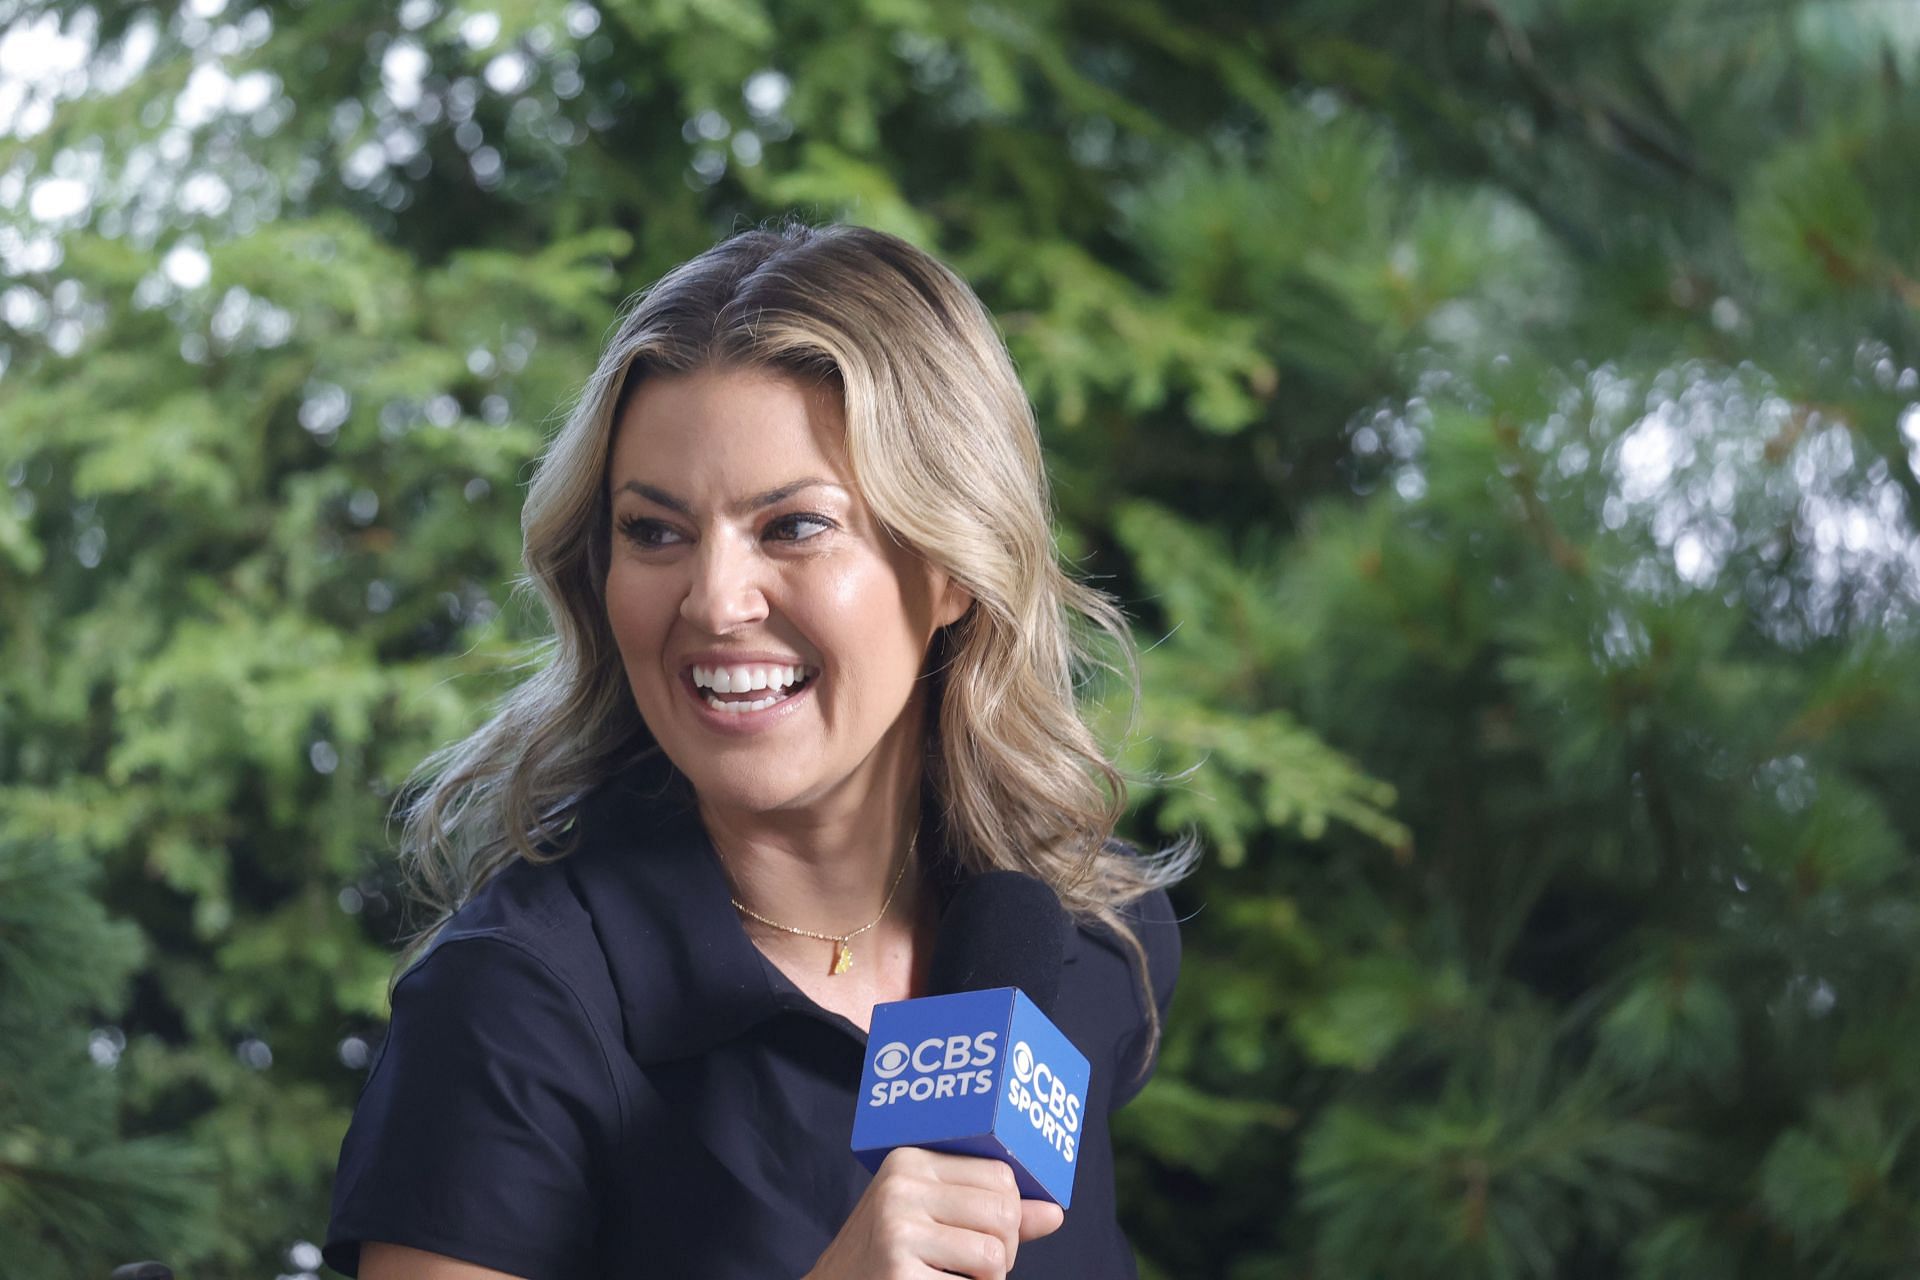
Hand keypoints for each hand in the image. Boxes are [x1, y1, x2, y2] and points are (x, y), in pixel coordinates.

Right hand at [805, 1148, 1065, 1278]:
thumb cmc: (889, 1258)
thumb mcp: (931, 1220)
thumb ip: (992, 1212)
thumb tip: (1054, 1213)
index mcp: (911, 1160)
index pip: (1002, 1175)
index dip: (1007, 1213)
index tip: (978, 1233)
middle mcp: (901, 1186)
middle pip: (1005, 1214)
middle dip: (1002, 1251)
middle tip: (965, 1266)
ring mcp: (898, 1229)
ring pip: (995, 1256)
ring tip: (947, 1278)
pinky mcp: (898, 1272)